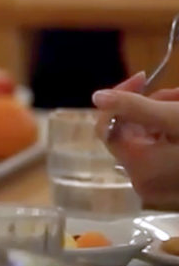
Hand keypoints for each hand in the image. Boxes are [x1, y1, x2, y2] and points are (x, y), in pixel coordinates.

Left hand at [95, 75, 178, 208]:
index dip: (121, 97)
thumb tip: (96, 97)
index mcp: (138, 167)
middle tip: (178, 95)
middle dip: (153, 106)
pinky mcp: (175, 188)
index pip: (109, 125)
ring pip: (151, 140)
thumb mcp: (175, 117)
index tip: (143, 76)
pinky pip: (164, 154)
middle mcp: (144, 183)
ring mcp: (161, 189)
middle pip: (132, 132)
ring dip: (167, 115)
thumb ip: (134, 106)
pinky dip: (173, 133)